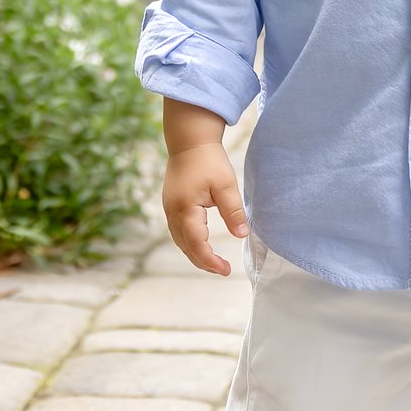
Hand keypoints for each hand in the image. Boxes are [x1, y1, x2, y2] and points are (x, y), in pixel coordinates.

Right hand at [162, 140, 248, 275]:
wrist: (189, 140)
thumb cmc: (209, 160)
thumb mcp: (226, 185)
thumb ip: (233, 211)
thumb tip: (242, 235)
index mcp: (186, 209)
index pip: (196, 244)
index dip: (210, 261)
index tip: (225, 270)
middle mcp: (173, 213)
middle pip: (186, 247)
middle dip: (203, 262)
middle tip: (222, 270)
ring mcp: (169, 209)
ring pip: (180, 241)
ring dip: (195, 254)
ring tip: (213, 262)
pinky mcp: (170, 205)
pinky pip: (178, 231)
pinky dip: (189, 242)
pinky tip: (200, 244)